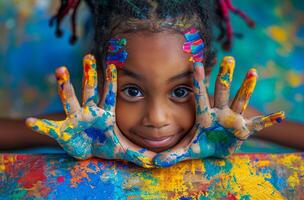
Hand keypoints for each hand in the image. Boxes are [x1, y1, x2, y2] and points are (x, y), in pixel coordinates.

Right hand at [26, 54, 155, 167]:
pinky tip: (32, 121)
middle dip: (89, 74)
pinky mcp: (64, 131)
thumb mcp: (123, 149)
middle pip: (90, 90)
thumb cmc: (107, 144)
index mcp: (105, 114)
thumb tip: (158, 162)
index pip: (110, 95)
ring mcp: (76, 120)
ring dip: (65, 86)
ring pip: (70, 100)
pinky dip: (41, 125)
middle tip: (89, 56)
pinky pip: (51, 128)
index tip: (114, 64)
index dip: (111, 81)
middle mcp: (90, 112)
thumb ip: (139, 153)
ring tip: (60, 70)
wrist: (90, 152)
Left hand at [154, 56, 284, 166]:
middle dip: (225, 76)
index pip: (200, 96)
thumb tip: (155, 162)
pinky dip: (269, 120)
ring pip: (240, 100)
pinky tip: (280, 115)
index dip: (198, 82)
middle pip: (222, 92)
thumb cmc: (200, 145)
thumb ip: (173, 154)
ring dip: (246, 88)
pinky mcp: (244, 129)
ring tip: (252, 72)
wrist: (215, 151)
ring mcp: (233, 118)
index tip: (195, 64)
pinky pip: (258, 124)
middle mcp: (219, 112)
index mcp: (204, 115)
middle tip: (228, 58)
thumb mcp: (187, 150)